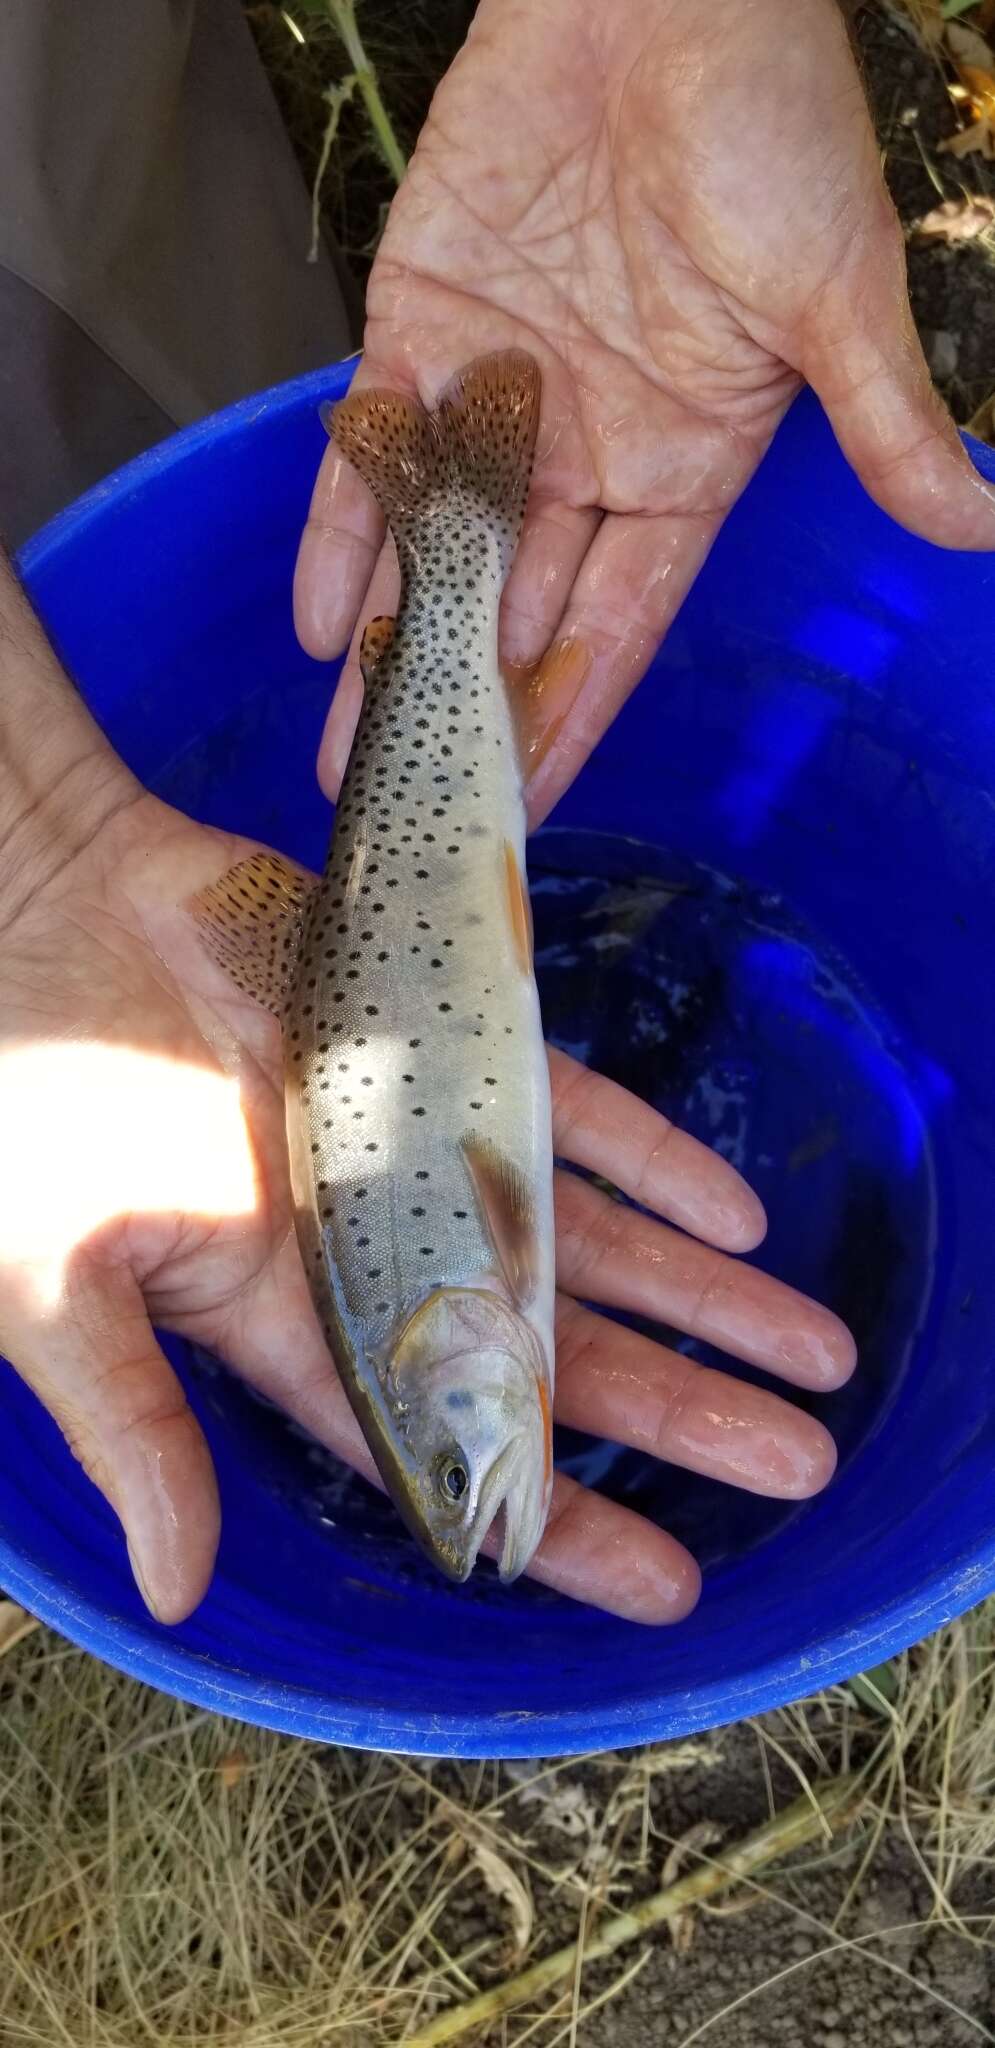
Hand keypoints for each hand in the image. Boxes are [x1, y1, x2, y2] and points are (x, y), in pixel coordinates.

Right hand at [0, 791, 852, 1626]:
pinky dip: (652, 1159)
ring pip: (584, 1236)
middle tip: (796, 1465)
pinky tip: (735, 1217)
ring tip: (812, 1355)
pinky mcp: (439, 1036)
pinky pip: (566, 1105)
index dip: (551, 1515)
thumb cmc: (22, 1110)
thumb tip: (175, 1595)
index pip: (446, 1442)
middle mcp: (378, 1247)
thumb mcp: (53, 1290)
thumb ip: (132, 1430)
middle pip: (551, 1349)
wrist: (39, 915)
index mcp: (287, 1324)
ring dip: (697, 1295)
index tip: (666, 1581)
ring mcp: (418, 1142)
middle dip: (674, 1409)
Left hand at [295, 0, 994, 824]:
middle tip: (409, 806)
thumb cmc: (770, 128)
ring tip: (343, 747)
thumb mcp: (837, 294)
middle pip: (517, 605)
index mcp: (684, 461)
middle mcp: (586, 447)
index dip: (575, 710)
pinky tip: (316, 619)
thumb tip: (982, 529)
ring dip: (389, 644)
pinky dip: (342, 526)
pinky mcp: (420, 327)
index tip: (530, 804)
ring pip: (435, 547)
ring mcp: (499, 393)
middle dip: (464, 706)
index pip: (618, 619)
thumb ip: (884, 423)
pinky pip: (374, 451)